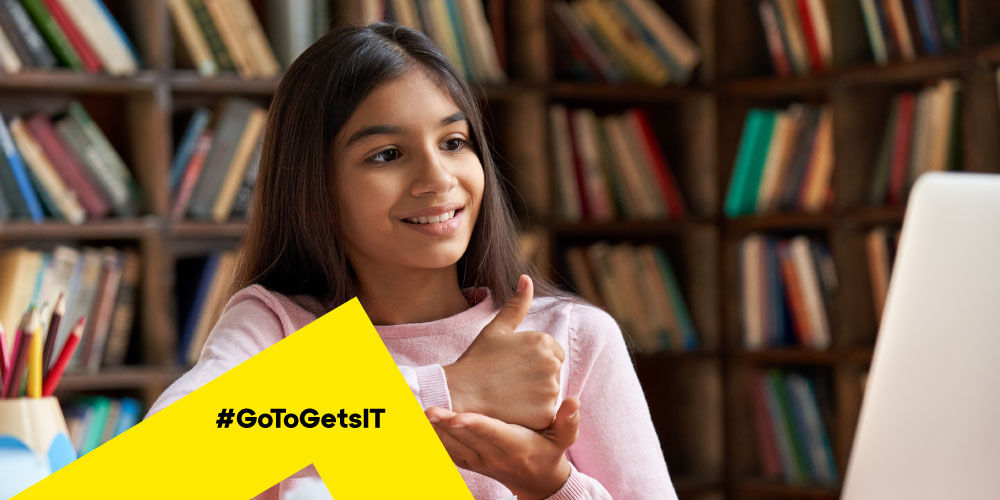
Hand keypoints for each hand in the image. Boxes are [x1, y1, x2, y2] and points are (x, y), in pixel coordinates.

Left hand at [426, 397, 580, 499]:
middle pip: (464, 439)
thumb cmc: (550, 453)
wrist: (538, 483)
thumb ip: (568, 421)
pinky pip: (447, 453)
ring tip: (415, 414)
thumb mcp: (564, 439)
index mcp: (514, 446)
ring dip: (433, 432)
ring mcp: (479, 461)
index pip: (491, 433)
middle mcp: (493, 455)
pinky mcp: (470, 462)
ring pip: (451, 447)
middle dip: (443, 425)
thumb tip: (573, 400)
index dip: (473, 425)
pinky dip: (433, 441)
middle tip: (424, 409)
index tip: (455, 417)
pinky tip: (419, 426)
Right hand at [444, 275, 564, 429]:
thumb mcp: (497, 329)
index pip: (554, 353)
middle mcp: (551, 364)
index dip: (533, 361)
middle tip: (509, 380)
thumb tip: (526, 278)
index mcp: (544, 341)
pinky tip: (514, 409)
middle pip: (554, 373)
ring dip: (536, 396)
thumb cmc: (477, 360)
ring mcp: (550, 390)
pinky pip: (546, 414)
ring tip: (510, 394)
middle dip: (537, 377)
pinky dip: (533, 414)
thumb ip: (517, 305)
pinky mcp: (545, 414)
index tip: (513, 366)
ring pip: (551, 394)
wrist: (460, 393)